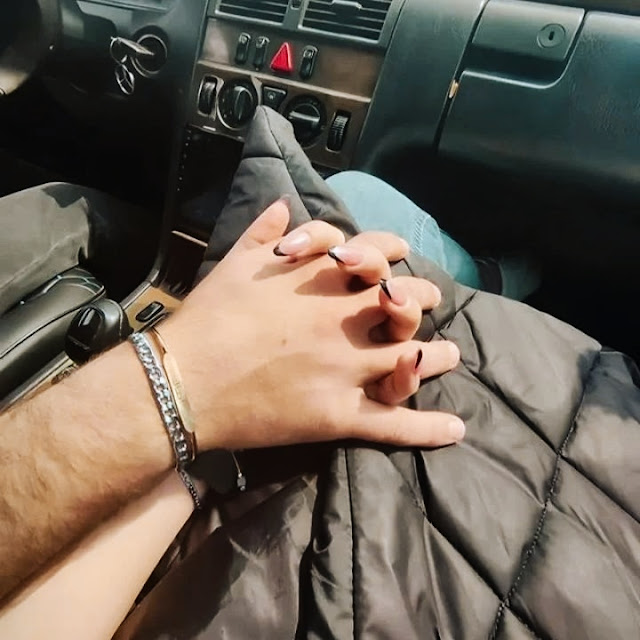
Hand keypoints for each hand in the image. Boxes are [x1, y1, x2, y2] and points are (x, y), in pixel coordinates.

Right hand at [160, 199, 464, 451]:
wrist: (181, 382)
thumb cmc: (206, 319)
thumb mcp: (235, 263)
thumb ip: (265, 232)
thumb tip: (286, 205)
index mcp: (321, 281)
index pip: (377, 255)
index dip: (394, 252)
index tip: (399, 256)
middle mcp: (343, 321)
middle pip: (406, 304)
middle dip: (421, 300)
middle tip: (424, 304)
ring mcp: (347, 369)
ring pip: (412, 361)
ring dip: (436, 356)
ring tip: (449, 355)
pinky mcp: (338, 416)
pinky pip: (393, 423)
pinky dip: (427, 428)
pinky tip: (454, 430)